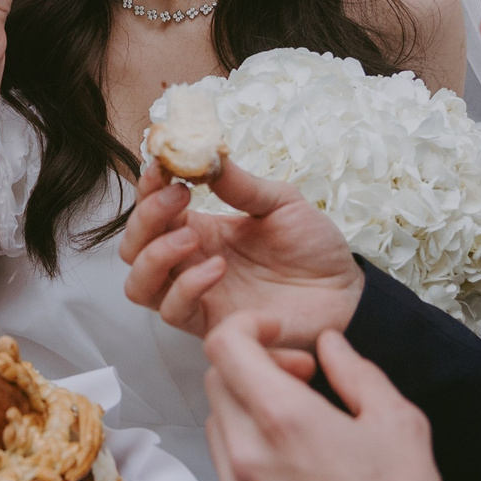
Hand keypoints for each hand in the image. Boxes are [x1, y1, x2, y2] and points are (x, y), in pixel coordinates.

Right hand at [120, 158, 362, 348]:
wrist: (347, 293)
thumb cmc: (314, 249)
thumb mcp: (281, 203)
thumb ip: (242, 185)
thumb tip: (207, 154)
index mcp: (201, 229)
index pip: (151, 210)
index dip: (147, 188)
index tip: (163, 166)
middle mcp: (190, 263)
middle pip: (133, 248)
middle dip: (145, 220)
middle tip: (180, 198)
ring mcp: (197, 296)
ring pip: (139, 286)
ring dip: (155, 256)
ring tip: (192, 238)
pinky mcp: (212, 326)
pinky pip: (174, 312)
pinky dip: (186, 288)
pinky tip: (217, 268)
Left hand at [205, 319, 444, 480]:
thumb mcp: (397, 421)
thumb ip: (355, 371)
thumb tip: (328, 343)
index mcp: (284, 418)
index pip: (225, 346)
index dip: (247, 327)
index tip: (275, 333)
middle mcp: (247, 454)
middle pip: (218, 382)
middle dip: (254, 369)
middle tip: (301, 381)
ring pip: (218, 427)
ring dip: (248, 414)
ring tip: (299, 431)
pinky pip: (226, 475)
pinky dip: (249, 461)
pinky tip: (294, 475)